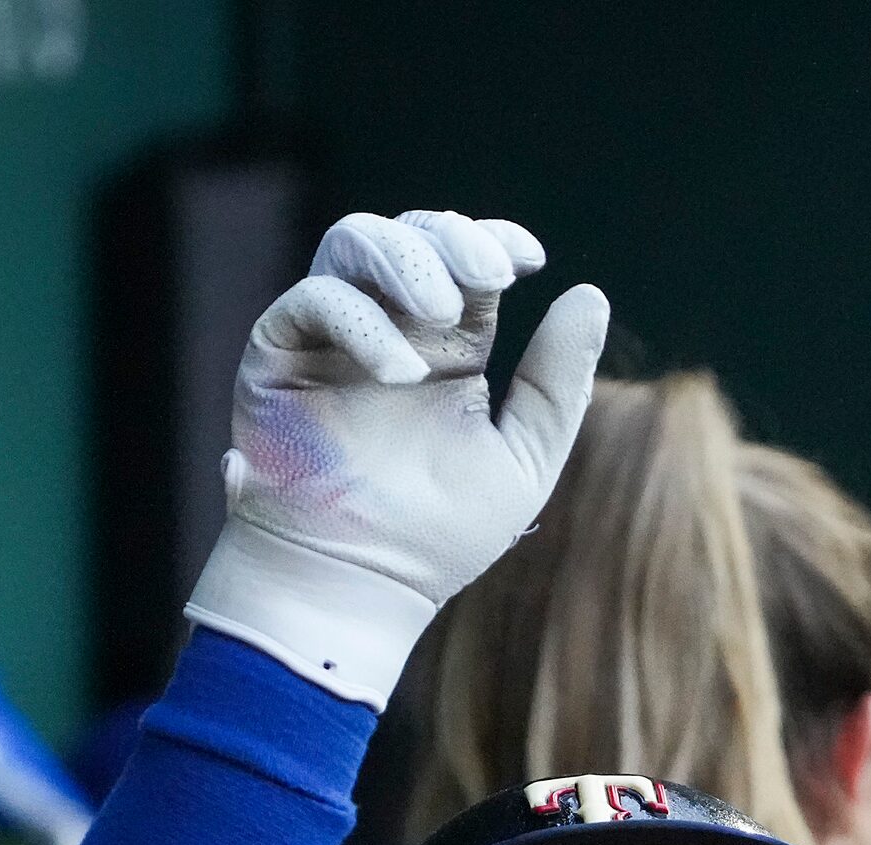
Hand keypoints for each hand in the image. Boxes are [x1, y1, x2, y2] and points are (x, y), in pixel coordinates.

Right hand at [185, 210, 609, 707]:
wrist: (363, 583)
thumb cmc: (442, 535)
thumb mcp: (523, 456)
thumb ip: (556, 381)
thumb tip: (591, 294)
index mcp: (448, 348)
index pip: (466, 262)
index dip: (494, 241)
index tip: (529, 259)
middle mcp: (389, 330)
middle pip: (412, 235)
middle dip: (453, 237)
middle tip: (491, 276)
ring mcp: (331, 337)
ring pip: (353, 242)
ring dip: (407, 259)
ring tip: (445, 312)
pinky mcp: (278, 354)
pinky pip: (312, 298)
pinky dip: (362, 319)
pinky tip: (401, 372)